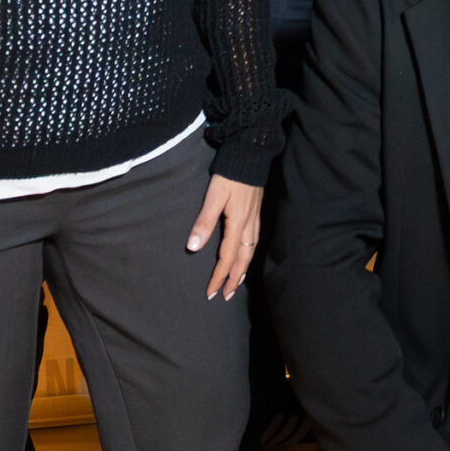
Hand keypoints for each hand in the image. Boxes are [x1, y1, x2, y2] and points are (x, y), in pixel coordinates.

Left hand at [186, 171, 262, 298]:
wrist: (250, 155)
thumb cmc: (230, 175)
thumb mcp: (214, 197)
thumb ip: (204, 222)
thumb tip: (193, 247)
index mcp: (237, 224)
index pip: (227, 258)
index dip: (219, 277)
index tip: (211, 293)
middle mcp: (249, 226)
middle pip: (242, 260)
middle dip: (233, 279)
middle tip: (225, 296)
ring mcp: (255, 219)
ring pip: (250, 252)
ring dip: (242, 269)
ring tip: (236, 282)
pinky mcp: (256, 213)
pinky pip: (254, 241)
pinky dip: (249, 255)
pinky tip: (246, 255)